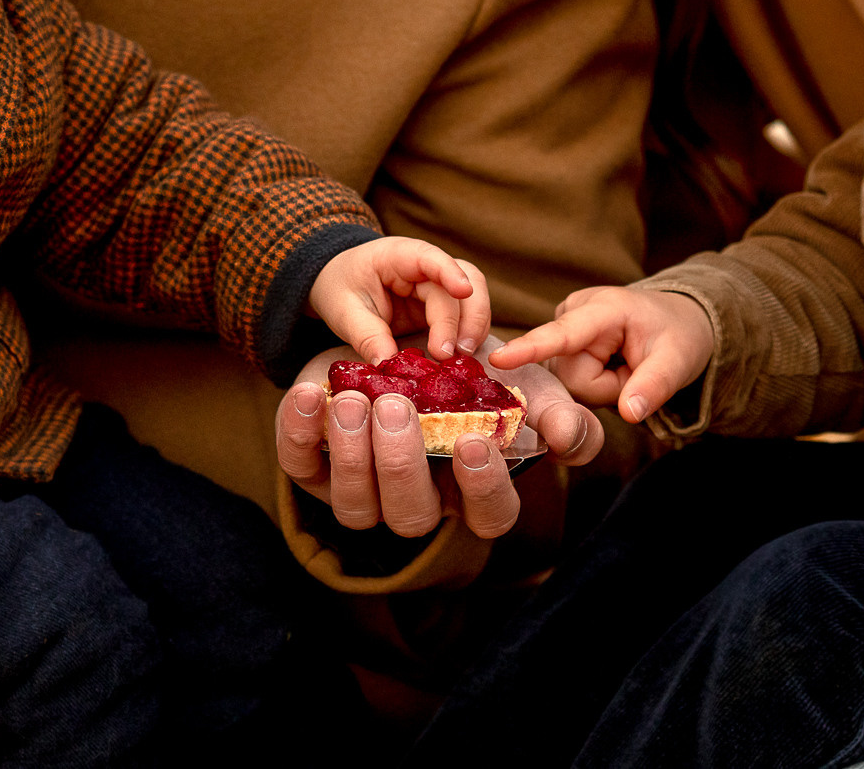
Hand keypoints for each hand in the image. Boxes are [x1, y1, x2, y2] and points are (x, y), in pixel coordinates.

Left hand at [275, 335, 602, 539]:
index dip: (482, 488)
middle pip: (409, 515)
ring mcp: (363, 490)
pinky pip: (299, 466)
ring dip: (351, 452)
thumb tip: (567, 438)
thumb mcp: (530, 390)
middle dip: (400, 464)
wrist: (415, 348)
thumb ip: (560, 415)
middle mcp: (417, 503)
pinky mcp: (315, 466)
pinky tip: (308, 394)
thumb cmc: (482, 382)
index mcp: (474, 495)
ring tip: (357, 398)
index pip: (487, 515)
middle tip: (397, 406)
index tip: (475, 440)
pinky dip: (296, 433)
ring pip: (352, 503)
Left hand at [308, 236, 489, 363]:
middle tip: (453, 353)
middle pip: (462, 281)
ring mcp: (437, 288)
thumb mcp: (343, 311)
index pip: (430, 257)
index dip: (450, 271)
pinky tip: (461, 359)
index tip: (463, 291)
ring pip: (473, 299)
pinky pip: (465, 318)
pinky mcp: (441, 309)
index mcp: (398, 256)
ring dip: (473, 327)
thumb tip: (387, 364)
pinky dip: (468, 336)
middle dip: (464, 317)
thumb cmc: (341, 288)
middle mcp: (426, 268)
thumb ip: (366, 335)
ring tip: (461, 358)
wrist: (339, 285)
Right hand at [490, 285, 714, 423]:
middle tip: (631, 370)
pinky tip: (609, 365)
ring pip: (568, 383)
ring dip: (600, 386)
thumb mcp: (678, 361)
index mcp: (604, 308)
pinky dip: (593, 382)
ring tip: (622, 366)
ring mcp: (563, 326)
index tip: (498, 358)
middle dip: (604, 387)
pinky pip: (568, 380)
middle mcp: (574, 311)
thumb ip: (654, 387)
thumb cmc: (678, 335)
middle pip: (571, 376)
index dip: (531, 348)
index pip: (563, 333)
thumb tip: (630, 413)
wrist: (675, 322)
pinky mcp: (560, 343)